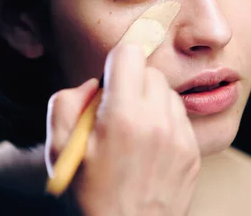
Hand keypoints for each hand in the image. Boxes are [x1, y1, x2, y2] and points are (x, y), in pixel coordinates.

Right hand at [46, 44, 200, 215]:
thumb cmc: (88, 197)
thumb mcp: (58, 149)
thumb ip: (67, 102)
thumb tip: (92, 85)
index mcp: (123, 117)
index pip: (130, 53)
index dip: (114, 64)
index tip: (107, 82)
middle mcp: (157, 122)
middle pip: (150, 71)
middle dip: (131, 83)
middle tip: (116, 112)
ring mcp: (180, 138)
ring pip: (168, 93)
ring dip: (150, 101)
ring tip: (133, 130)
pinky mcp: (193, 154)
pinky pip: (180, 118)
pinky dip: (164, 122)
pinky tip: (148, 146)